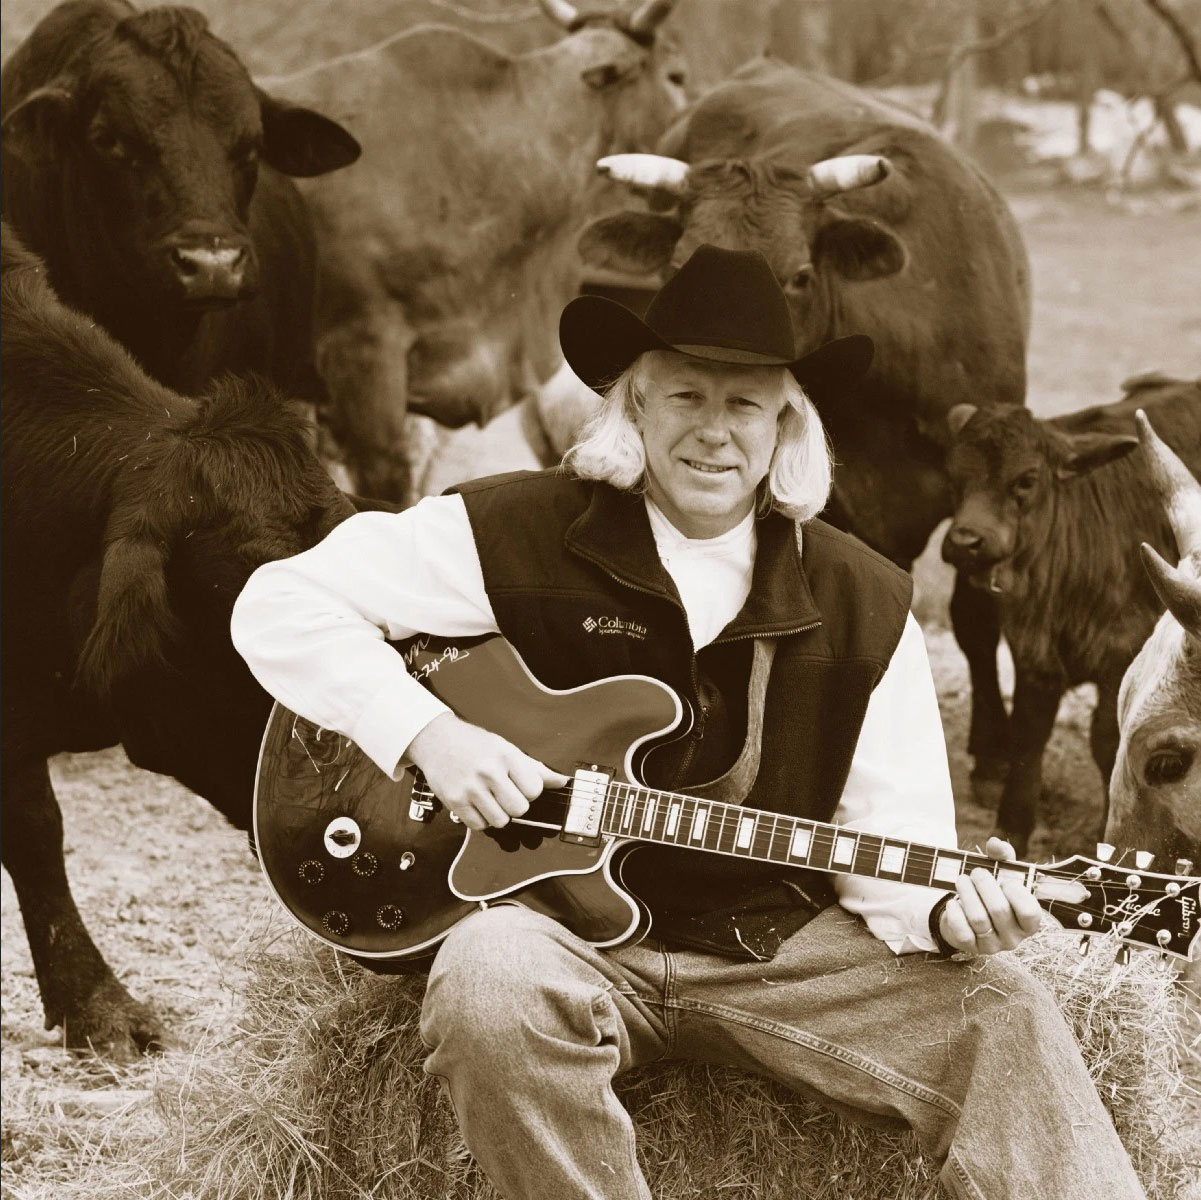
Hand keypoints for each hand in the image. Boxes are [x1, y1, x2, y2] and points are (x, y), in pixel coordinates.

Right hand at [405, 712, 569, 831]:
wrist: (436, 740)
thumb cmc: (474, 743)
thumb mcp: (505, 748)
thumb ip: (533, 768)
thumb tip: (561, 781)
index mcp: (505, 755)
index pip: (534, 789)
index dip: (530, 791)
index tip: (520, 785)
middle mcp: (488, 771)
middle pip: (519, 809)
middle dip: (515, 805)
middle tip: (505, 794)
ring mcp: (470, 788)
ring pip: (500, 821)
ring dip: (498, 814)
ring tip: (490, 799)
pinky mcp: (454, 801)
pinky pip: (479, 826)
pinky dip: (481, 819)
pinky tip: (477, 804)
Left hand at [938, 836, 1042, 956]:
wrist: (967, 913)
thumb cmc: (992, 891)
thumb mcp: (1001, 873)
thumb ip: (1003, 857)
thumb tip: (995, 843)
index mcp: (1029, 922)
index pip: (1029, 912)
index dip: (1016, 893)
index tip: (1005, 880)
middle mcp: (1014, 938)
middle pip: (999, 910)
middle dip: (984, 885)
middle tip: (976, 873)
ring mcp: (992, 945)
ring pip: (978, 919)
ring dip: (967, 893)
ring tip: (961, 880)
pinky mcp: (971, 948)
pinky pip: (962, 931)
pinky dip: (955, 912)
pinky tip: (953, 901)